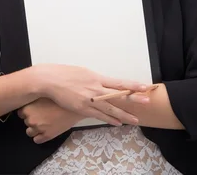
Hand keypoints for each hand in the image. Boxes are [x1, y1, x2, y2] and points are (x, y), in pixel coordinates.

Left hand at [17, 98, 82, 143]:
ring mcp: (38, 128)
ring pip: (30, 132)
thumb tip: (28, 98)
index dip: (27, 111)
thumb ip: (33, 98)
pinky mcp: (47, 136)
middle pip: (26, 122)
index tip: (34, 110)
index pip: (20, 113)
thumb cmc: (60, 98)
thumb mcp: (43, 94)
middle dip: (32, 119)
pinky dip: (40, 137)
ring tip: (45, 123)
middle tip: (42, 115)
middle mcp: (31, 119)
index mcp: (28, 108)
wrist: (74, 106)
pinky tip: (47, 130)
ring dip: (35, 129)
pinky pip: (37, 140)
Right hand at [34, 64, 150, 125]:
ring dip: (124, 115)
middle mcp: (95, 89)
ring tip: (135, 120)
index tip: (144, 86)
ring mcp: (89, 100)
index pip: (118, 82)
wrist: (49, 80)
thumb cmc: (64, 73)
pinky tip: (117, 123)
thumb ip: (94, 79)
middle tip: (147, 102)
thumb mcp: (82, 72)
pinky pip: (98, 115)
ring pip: (110, 109)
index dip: (132, 85)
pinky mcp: (82, 108)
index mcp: (96, 77)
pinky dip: (109, 120)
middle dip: (133, 99)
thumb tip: (102, 82)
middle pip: (118, 95)